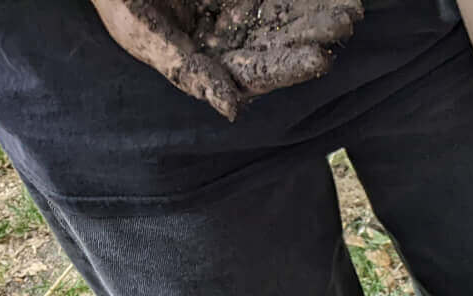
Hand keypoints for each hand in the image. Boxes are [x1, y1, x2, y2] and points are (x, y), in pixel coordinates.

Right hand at [86, 0, 362, 119]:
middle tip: (346, 23)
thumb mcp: (143, 35)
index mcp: (213, 65)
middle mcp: (234, 42)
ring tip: (353, 9)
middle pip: (283, 43)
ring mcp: (243, 13)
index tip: (321, 58)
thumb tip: (231, 109)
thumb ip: (187, 70)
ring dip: (320, 14)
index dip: (290, 66)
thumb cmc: (119, 4)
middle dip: (315, 35)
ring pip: (289, 15)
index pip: (260, 71)